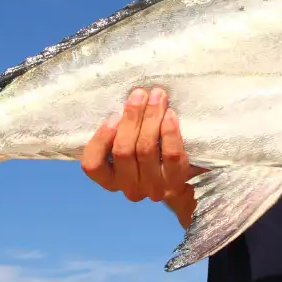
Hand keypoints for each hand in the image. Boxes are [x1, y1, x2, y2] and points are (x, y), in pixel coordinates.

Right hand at [81, 87, 205, 202]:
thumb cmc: (151, 153)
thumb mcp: (130, 146)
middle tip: (139, 94)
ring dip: (151, 118)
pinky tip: (170, 114)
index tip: (113, 116)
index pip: (93, 165)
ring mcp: (153, 187)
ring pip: (146, 149)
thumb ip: (121, 132)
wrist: (188, 180)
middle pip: (123, 150)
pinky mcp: (176, 182)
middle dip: (131, 118)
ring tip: (157, 97)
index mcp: (110, 179)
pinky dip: (169, 132)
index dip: (101, 139)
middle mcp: (129, 187)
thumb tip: (126, 101)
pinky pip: (171, 155)